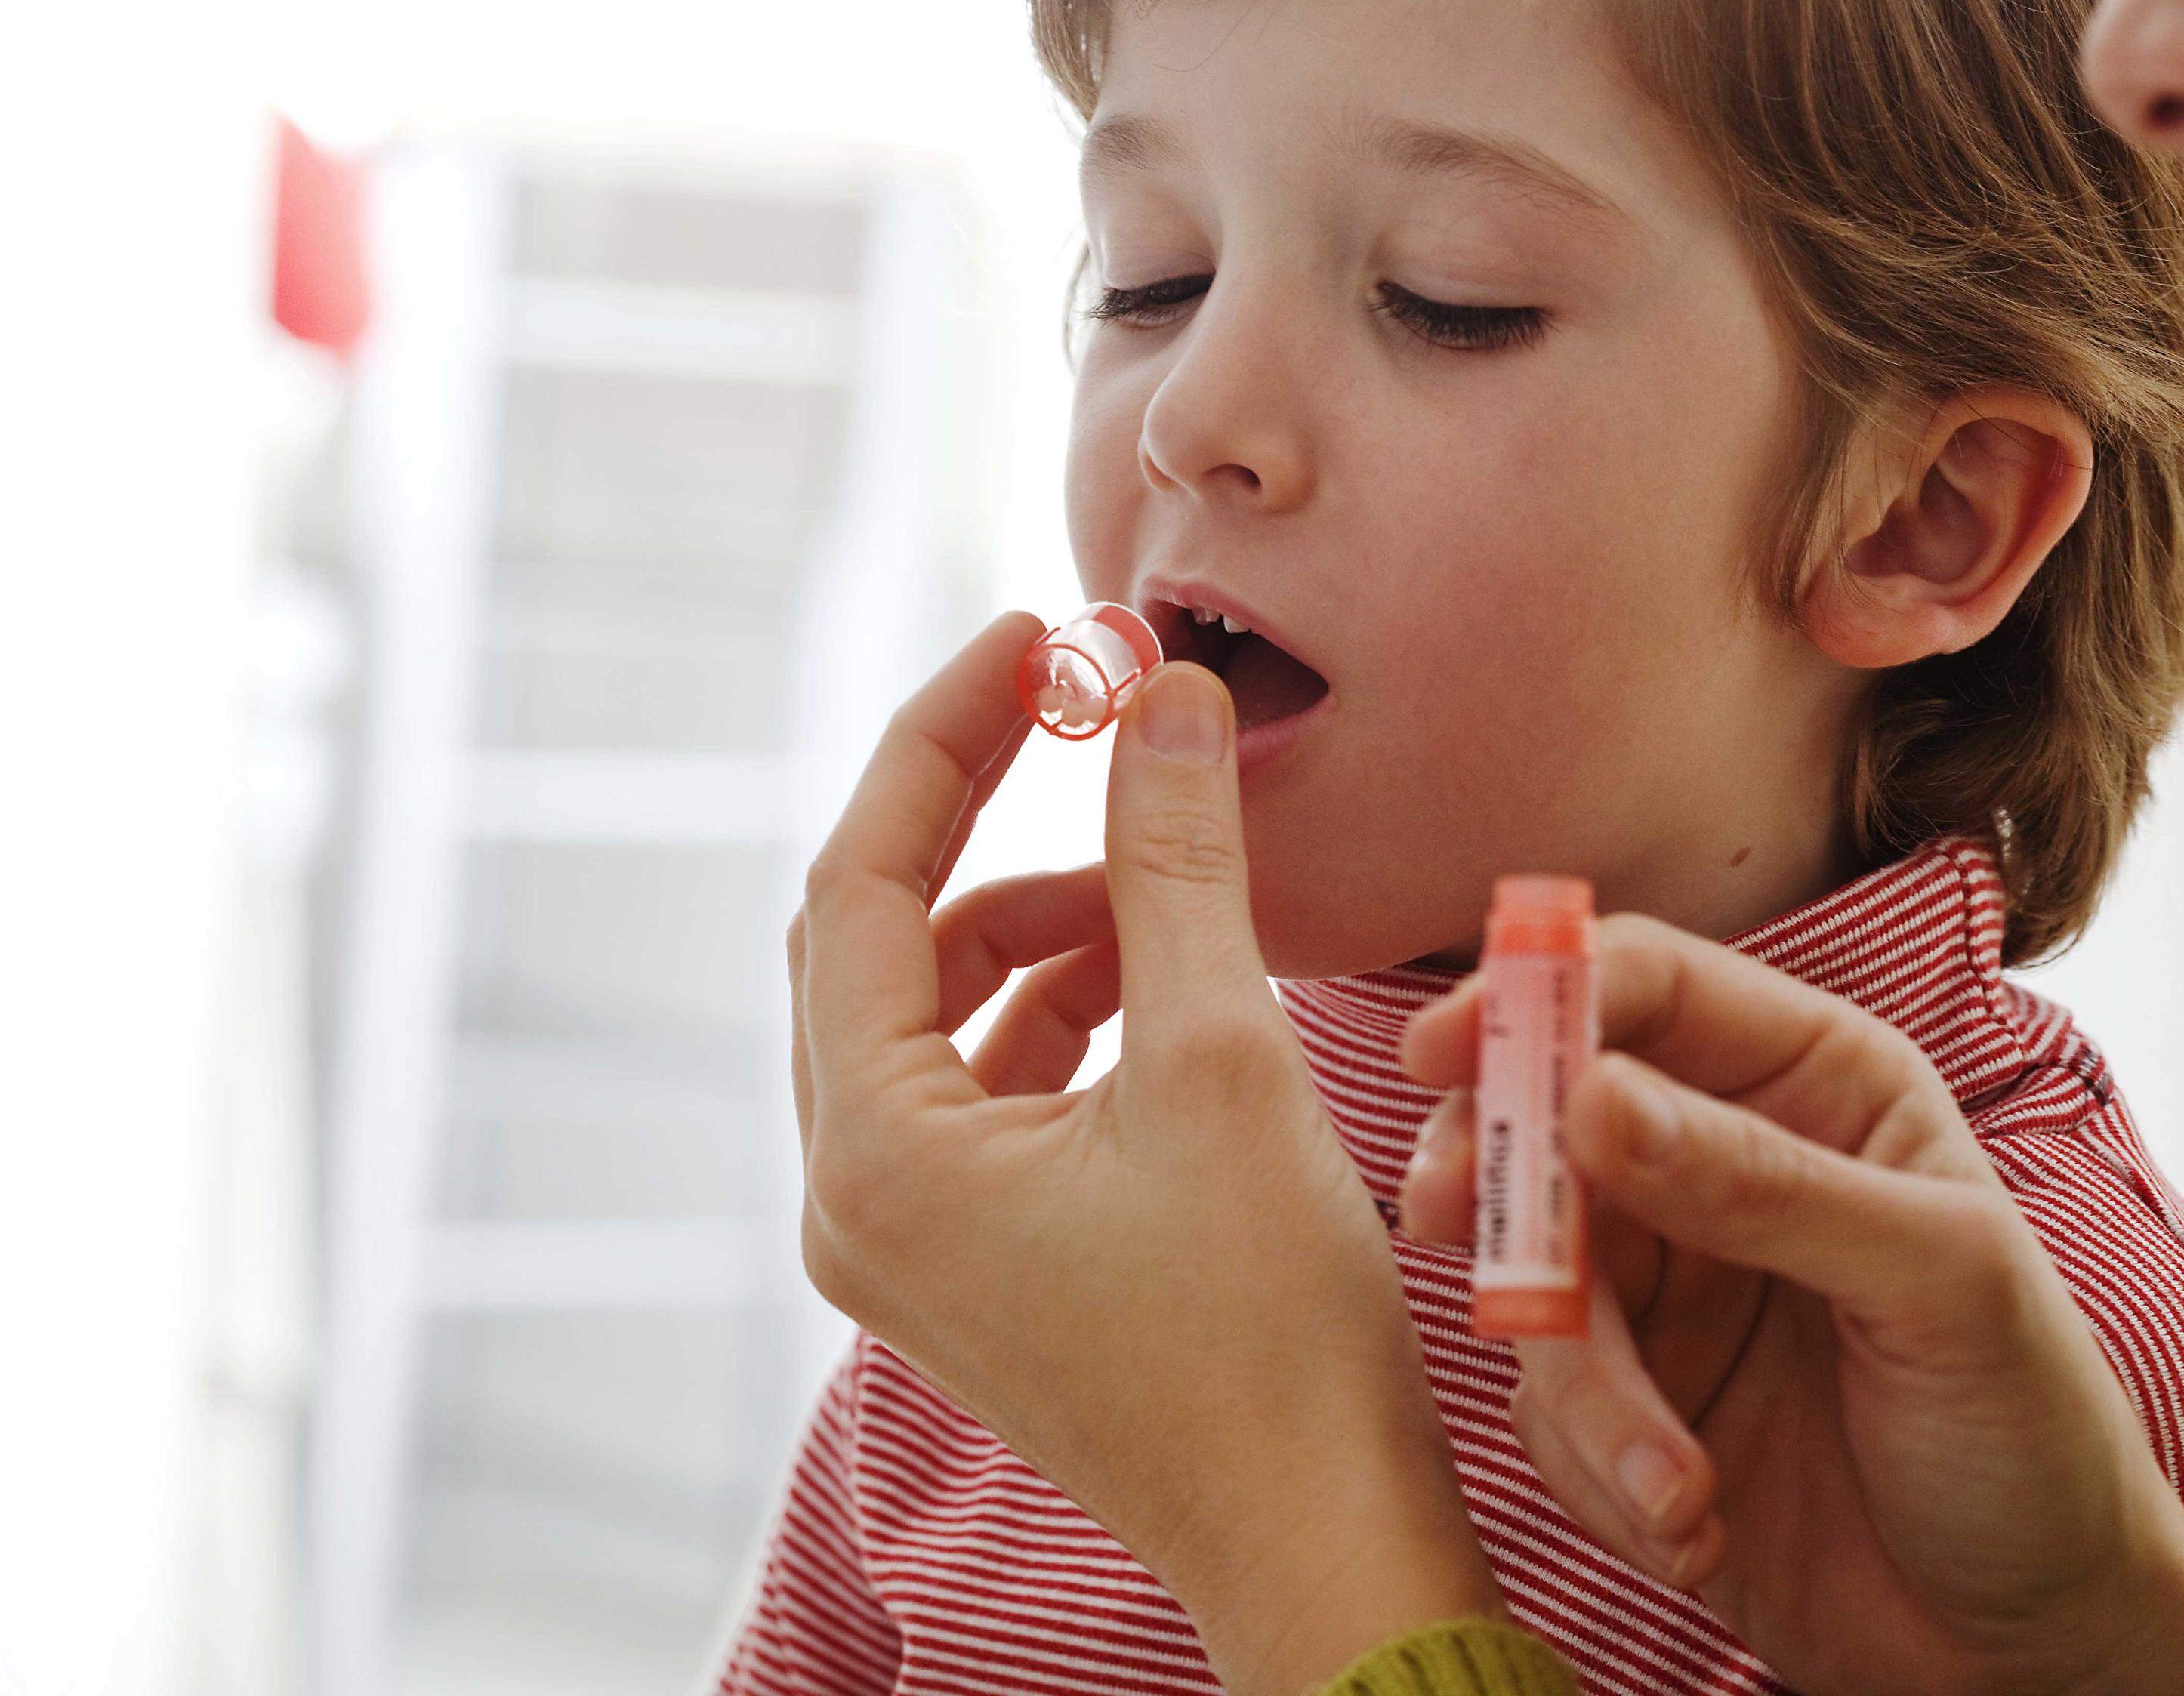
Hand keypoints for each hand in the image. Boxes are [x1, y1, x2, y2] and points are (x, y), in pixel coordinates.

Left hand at [787, 614, 1500, 1695]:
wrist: (1324, 1543)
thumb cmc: (1275, 1335)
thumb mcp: (1223, 1060)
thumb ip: (1175, 863)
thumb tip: (1162, 697)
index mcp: (876, 1155)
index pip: (859, 883)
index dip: (940, 738)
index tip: (1033, 640)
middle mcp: (859, 1203)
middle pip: (880, 944)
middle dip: (983, 818)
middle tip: (1087, 713)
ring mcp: (913, 1245)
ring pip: (938, 1017)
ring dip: (1040, 922)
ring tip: (1163, 880)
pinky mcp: (982, 1267)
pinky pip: (988, 1091)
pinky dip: (1063, 1013)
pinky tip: (1162, 982)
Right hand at [1399, 917, 2183, 1695]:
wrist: (2029, 1641)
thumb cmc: (2032, 1430)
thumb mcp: (1934, 1283)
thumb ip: (1763, 1183)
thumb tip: (1592, 1097)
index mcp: (1817, 1082)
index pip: (1648, 988)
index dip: (1538, 998)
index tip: (1444, 1051)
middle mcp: (1727, 1161)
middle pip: (1549, 1123)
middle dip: (1501, 1187)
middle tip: (1451, 1224)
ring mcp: (1672, 1282)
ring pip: (1537, 1284)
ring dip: (1589, 1398)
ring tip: (1679, 1494)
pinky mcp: (1633, 1399)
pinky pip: (1547, 1411)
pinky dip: (1605, 1476)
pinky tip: (1694, 1529)